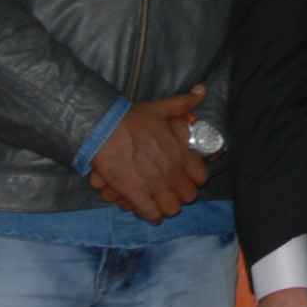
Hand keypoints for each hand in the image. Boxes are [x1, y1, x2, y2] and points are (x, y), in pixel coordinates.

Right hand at [86, 87, 209, 222]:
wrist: (104, 130)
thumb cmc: (132, 119)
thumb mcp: (161, 108)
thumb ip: (184, 103)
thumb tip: (202, 90)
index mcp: (181, 154)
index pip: (201, 177)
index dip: (196, 178)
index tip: (188, 177)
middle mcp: (172, 172)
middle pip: (188, 196)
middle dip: (181, 194)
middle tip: (172, 190)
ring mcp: (154, 185)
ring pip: (171, 209)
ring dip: (167, 207)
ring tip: (161, 202)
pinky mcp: (135, 194)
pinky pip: (150, 213)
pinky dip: (151, 215)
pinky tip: (148, 211)